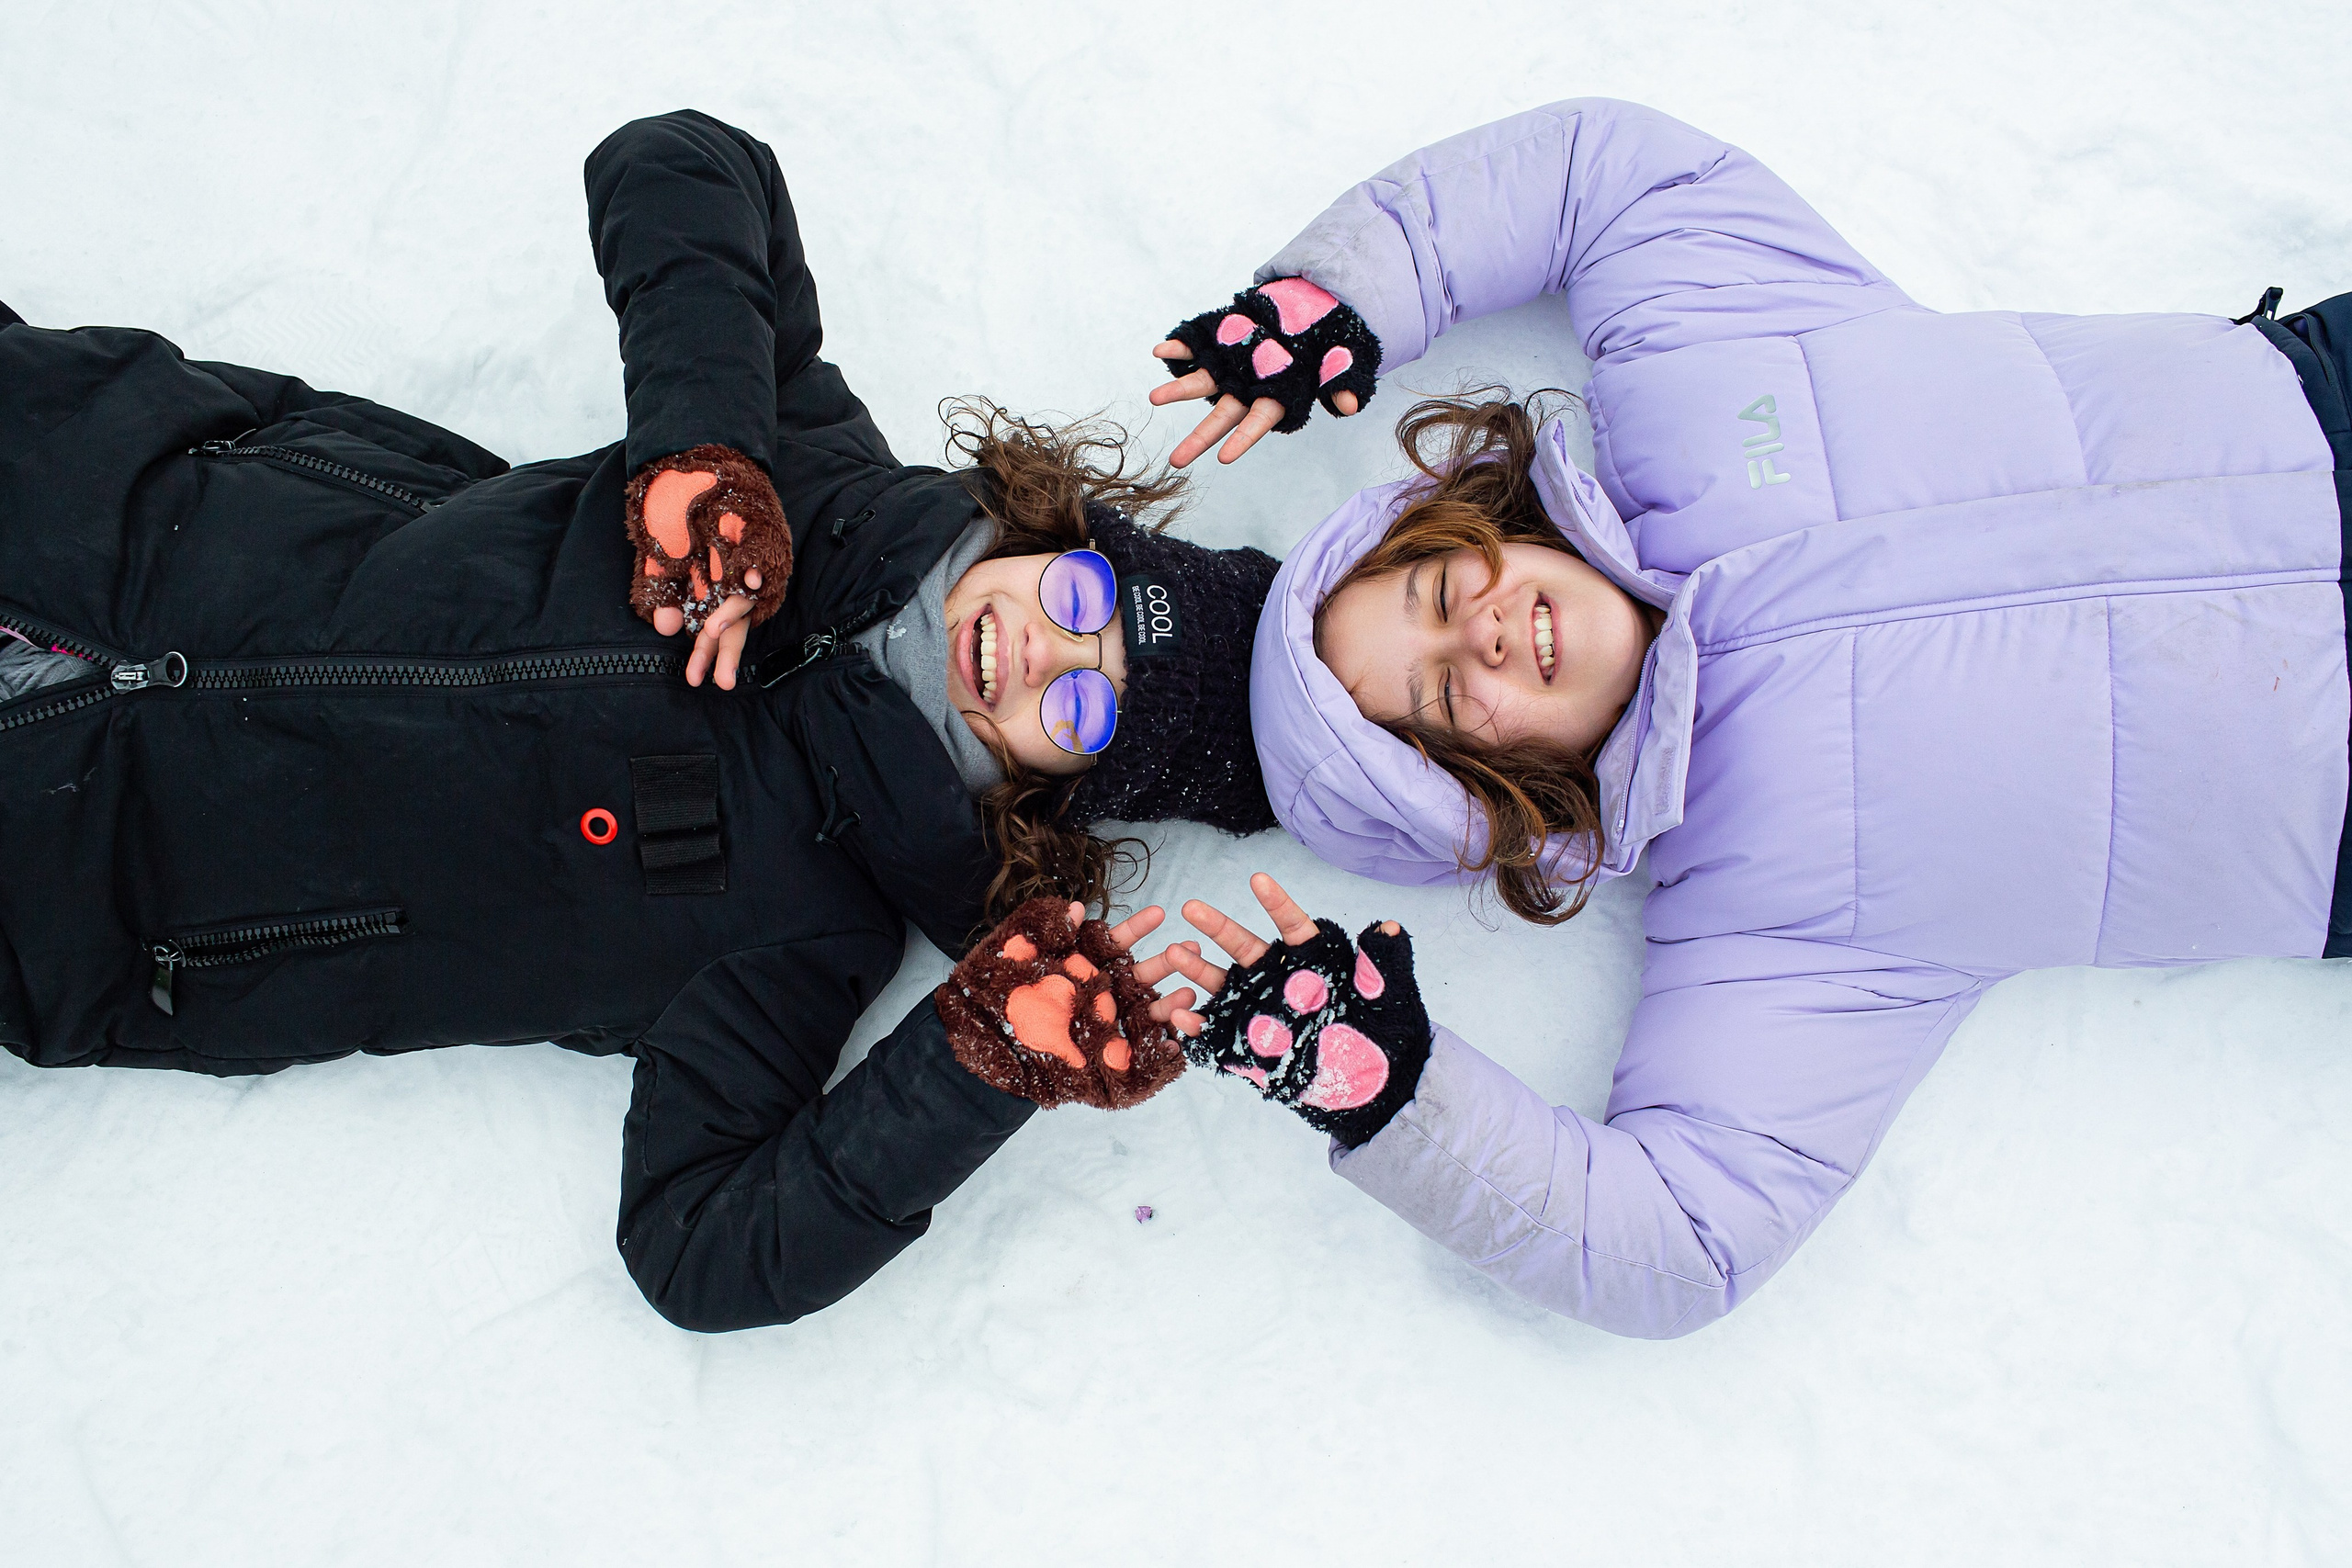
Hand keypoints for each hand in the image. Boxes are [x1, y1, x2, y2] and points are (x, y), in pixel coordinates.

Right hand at [626, 444, 792, 686]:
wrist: (685, 453)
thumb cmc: (671, 502)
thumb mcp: (658, 548)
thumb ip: (661, 586)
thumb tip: (666, 628)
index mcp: (707, 583)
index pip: (710, 628)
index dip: (705, 653)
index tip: (697, 679)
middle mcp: (729, 574)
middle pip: (734, 620)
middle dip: (725, 650)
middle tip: (722, 683)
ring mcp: (744, 554)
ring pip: (747, 593)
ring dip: (735, 614)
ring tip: (718, 632)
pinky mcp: (757, 531)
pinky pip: (760, 555)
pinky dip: (756, 571)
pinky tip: (753, 587)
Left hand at [935, 897, 1193, 1108]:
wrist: (981, 1048)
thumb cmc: (992, 997)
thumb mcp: (1013, 957)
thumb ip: (1044, 933)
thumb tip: (1075, 907)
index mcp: (1081, 969)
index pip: (1114, 944)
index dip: (1136, 929)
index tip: (1159, 912)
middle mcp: (1098, 996)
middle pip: (1140, 977)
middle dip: (1166, 963)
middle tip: (1191, 948)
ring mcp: (1104, 1028)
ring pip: (1145, 1013)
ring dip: (1170, 1003)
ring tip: (1189, 994)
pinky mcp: (1106, 1061)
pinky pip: (1140, 1055)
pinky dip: (1162, 1050)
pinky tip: (1178, 1043)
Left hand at [1148, 279, 1378, 467]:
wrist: (1311, 308)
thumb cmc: (1328, 343)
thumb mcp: (1342, 361)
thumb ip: (1341, 382)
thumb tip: (1350, 406)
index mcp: (1277, 398)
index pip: (1259, 422)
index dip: (1243, 439)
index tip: (1223, 458)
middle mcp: (1249, 388)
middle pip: (1223, 416)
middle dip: (1199, 438)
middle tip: (1176, 461)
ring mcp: (1232, 367)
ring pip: (1203, 384)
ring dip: (1178, 391)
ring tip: (1154, 399)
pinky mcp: (1222, 345)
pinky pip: (1197, 348)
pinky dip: (1181, 349)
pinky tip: (1162, 352)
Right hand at [1164, 872, 1426, 1148]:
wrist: (1375, 1087)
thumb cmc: (1385, 1036)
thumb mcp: (1388, 999)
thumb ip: (1382, 964)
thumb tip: (1389, 927)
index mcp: (1314, 962)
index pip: (1293, 926)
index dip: (1276, 904)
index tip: (1258, 879)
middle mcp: (1281, 980)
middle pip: (1245, 948)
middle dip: (1218, 927)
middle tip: (1190, 907)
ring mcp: (1261, 1010)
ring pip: (1223, 983)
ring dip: (1197, 969)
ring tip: (1171, 953)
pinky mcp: (1249, 1043)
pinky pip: (1216, 1030)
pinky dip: (1195, 1024)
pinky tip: (1178, 1015)